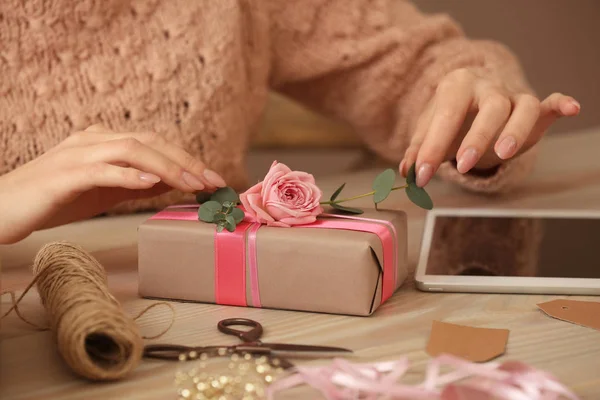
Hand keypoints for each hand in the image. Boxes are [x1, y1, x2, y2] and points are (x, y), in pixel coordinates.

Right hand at [0, 125, 226, 243]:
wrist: (4, 209)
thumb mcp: (103, 191)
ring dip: (165, 166)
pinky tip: (150, 183)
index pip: (152, 143)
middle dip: (183, 160)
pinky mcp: (64, 175)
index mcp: (102, 141)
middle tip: (211, 180)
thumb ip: (132, 184)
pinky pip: (101, 170)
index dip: (185, 158)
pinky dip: (128, 175)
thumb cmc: (54, 199)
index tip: (212, 177)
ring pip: (129, 150)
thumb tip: (167, 184)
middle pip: (147, 141)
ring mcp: (77, 154)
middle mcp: (92, 140)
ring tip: (190, 182)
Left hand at [399, 68, 579, 186]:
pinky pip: (550, 102)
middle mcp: (487, 86)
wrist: (473, 102)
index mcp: (456, 86)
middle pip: (490, 108)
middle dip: (477, 137)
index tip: (421, 176)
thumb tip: (407, 171)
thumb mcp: (430, 132)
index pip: (445, 115)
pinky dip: (560, 104)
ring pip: (523, 107)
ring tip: (503, 153)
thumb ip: (418, 150)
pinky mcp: (535, 106)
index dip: (432, 147)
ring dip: (515, 130)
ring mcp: (513, 95)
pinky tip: (570, 109)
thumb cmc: (450, 119)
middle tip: (461, 165)